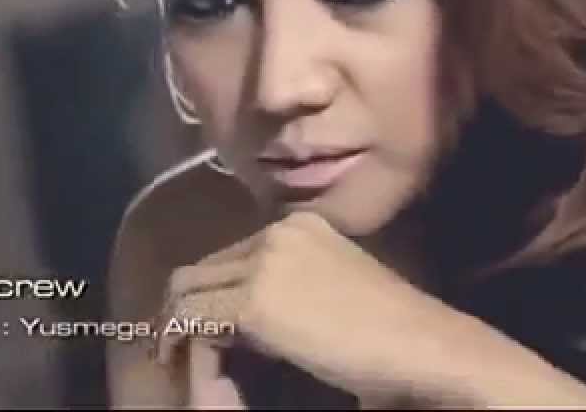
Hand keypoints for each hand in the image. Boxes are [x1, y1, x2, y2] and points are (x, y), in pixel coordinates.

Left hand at [149, 210, 470, 404]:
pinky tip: (175, 358)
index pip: (232, 254)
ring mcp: (264, 264)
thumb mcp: (336, 287)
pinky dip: (176, 339)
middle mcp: (277, 234)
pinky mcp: (255, 302)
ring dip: (172, 322)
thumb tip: (255, 314)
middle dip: (181, 303)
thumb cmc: (392, 329)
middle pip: (203, 266)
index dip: (209, 290)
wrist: (419, 344)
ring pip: (188, 288)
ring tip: (165, 353)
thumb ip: (295, 285)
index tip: (197, 322)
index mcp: (300, 226)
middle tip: (169, 341)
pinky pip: (193, 318)